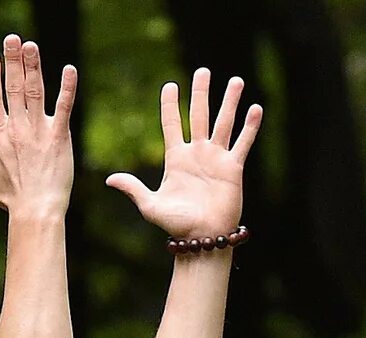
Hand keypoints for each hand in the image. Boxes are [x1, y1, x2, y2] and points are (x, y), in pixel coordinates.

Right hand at [0, 36, 77, 218]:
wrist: (37, 211)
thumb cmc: (10, 199)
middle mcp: (16, 128)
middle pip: (13, 87)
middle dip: (12, 61)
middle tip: (12, 39)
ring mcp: (38, 131)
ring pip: (35, 91)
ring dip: (33, 66)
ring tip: (30, 46)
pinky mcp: (60, 136)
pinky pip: (64, 106)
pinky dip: (67, 88)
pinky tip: (69, 69)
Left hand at [104, 68, 260, 240]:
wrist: (202, 238)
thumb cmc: (176, 225)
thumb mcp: (150, 205)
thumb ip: (133, 188)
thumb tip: (109, 179)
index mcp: (176, 158)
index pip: (172, 123)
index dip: (170, 104)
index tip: (169, 85)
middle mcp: (197, 154)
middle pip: (199, 115)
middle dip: (201, 92)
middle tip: (203, 70)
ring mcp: (216, 159)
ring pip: (224, 123)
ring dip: (229, 102)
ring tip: (235, 80)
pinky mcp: (233, 169)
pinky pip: (243, 143)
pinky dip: (250, 127)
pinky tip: (255, 108)